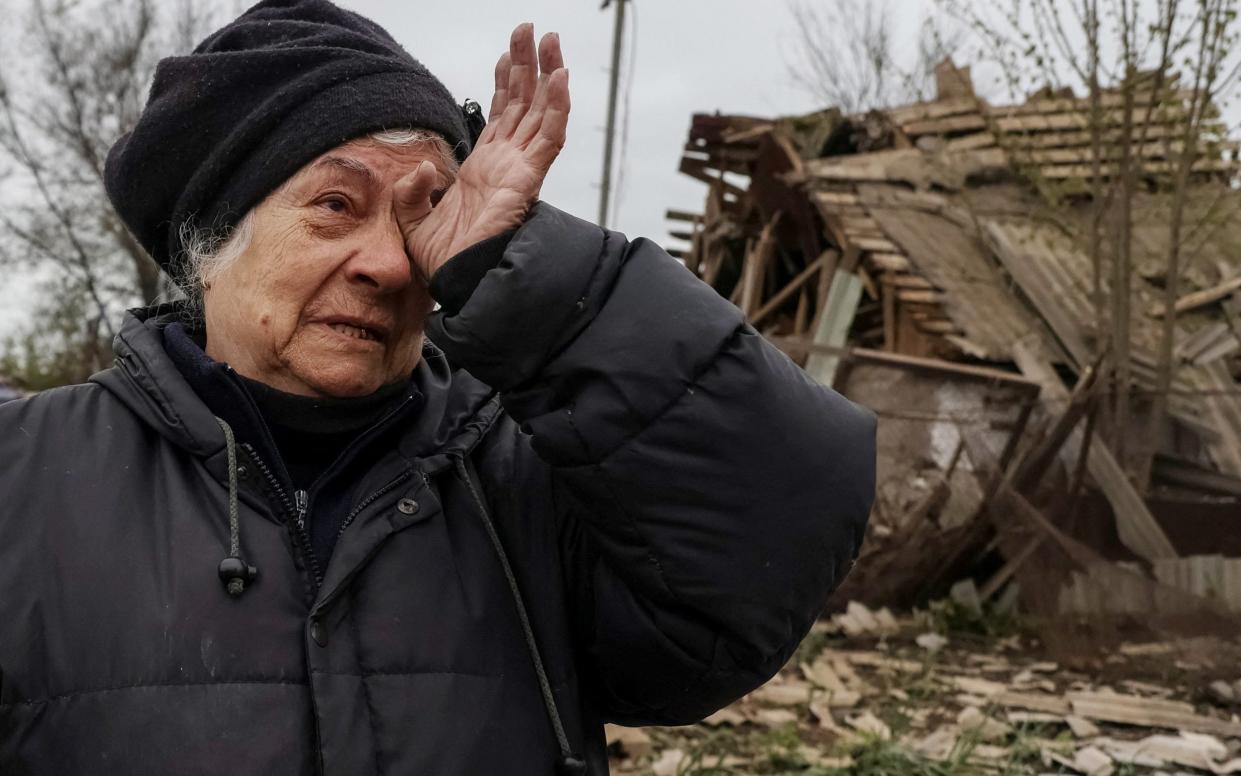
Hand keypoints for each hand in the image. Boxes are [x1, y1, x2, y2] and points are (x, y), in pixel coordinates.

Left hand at [395, 23, 569, 279]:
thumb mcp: (410, 219)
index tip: (507, 53)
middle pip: (523, 103)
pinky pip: (549, 138)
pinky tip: (560, 77)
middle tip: (529, 30)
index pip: (502, 115)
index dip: (505, 82)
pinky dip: (557, 106)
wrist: (458, 285)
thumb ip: (411, 190)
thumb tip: (423, 168)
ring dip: (546, 74)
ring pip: (539, 111)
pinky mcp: (528, 180)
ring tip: (549, 39)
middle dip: (527, 65)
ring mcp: (520, 170)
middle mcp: (507, 163)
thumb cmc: (442, 261)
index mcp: (484, 168)